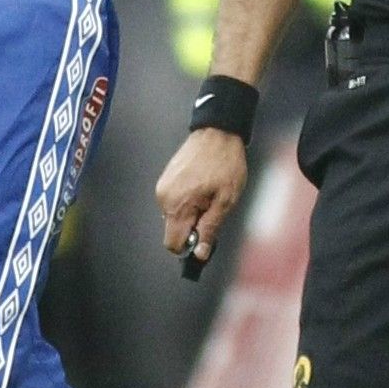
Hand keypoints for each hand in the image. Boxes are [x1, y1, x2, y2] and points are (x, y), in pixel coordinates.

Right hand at [155, 127, 248, 263]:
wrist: (217, 133)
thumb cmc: (225, 164)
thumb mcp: (225, 201)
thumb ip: (210, 229)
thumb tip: (199, 254)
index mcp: (177, 206)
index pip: (172, 244)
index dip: (189, 246)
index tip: (205, 236)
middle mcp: (163, 198)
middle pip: (174, 230)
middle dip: (193, 227)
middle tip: (212, 209)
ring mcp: (162, 188)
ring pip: (174, 216)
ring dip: (191, 213)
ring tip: (208, 194)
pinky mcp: (165, 180)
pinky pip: (173, 202)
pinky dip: (187, 201)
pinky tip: (201, 187)